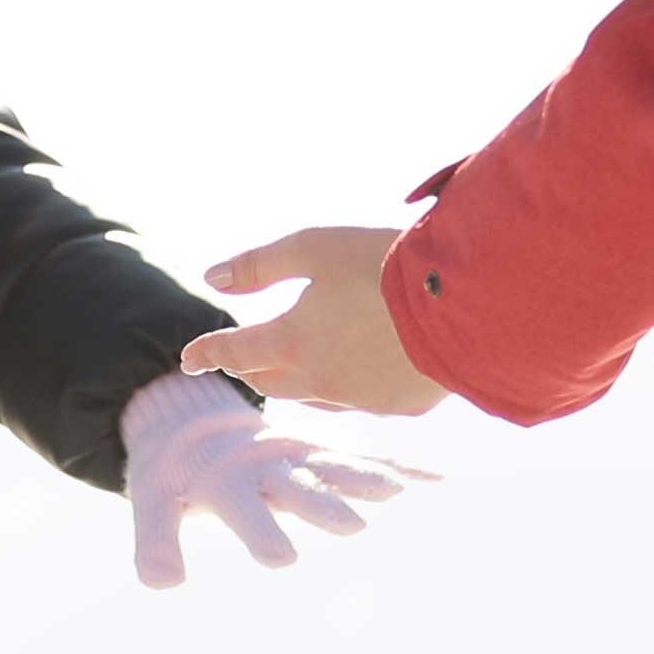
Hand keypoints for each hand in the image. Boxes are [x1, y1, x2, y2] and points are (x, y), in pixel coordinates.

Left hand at [118, 367, 412, 589]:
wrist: (195, 423)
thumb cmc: (172, 476)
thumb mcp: (151, 503)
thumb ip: (154, 541)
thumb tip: (160, 584)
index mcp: (228, 481)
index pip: (243, 508)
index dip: (259, 532)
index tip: (281, 560)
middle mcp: (271, 467)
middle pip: (301, 487)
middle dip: (325, 505)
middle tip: (353, 527)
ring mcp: (302, 459)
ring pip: (341, 468)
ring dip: (371, 481)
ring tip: (405, 495)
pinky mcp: (323, 457)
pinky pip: (367, 463)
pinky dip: (402, 472)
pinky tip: (440, 483)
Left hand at [180, 226, 451, 420]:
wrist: (465, 302)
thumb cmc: (384, 264)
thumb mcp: (314, 248)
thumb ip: (259, 265)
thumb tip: (211, 278)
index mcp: (291, 342)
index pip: (234, 351)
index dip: (208, 351)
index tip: (188, 358)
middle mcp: (320, 380)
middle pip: (269, 381)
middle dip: (248, 369)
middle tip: (238, 361)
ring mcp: (363, 399)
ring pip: (313, 397)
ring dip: (294, 382)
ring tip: (289, 370)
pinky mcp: (402, 406)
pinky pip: (363, 400)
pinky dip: (348, 386)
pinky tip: (357, 374)